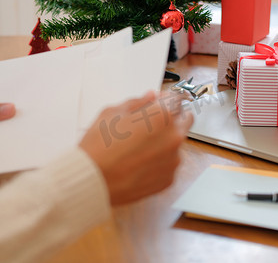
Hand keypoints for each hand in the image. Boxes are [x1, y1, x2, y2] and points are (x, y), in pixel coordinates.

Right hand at [80, 91, 193, 205]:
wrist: (92, 180)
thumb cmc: (99, 147)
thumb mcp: (113, 112)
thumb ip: (138, 102)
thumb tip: (150, 97)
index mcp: (162, 116)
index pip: (177, 99)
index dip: (165, 99)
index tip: (158, 102)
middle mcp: (174, 137)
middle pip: (184, 120)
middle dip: (172, 118)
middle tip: (152, 123)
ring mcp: (173, 160)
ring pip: (176, 144)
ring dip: (165, 141)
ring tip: (139, 147)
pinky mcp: (169, 179)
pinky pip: (169, 164)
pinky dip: (160, 161)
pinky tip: (140, 162)